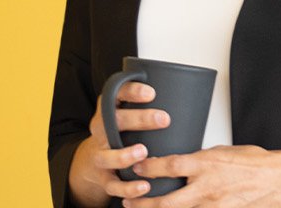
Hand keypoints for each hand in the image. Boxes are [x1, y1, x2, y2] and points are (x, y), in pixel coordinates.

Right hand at [66, 81, 169, 206]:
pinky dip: (127, 187)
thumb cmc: (121, 134)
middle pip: (113, 121)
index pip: (115, 94)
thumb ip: (150, 107)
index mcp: (109, 112)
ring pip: (105, 156)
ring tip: (143, 152)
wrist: (91, 161)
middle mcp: (102, 132)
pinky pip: (113, 185)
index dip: (131, 92)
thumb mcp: (131, 116)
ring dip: (124, 155)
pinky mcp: (104, 177)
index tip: (151, 93)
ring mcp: (101, 155)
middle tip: (163, 119)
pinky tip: (144, 186)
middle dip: (138, 119)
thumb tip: (188, 97)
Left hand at [122, 145, 280, 207]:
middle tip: (128, 201)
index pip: (168, 166)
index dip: (147, 167)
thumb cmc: (257, 163)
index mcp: (207, 164)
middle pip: (164, 201)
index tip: (136, 167)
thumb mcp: (225, 151)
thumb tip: (185, 163)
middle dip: (142, 203)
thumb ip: (202, 159)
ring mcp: (213, 206)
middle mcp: (206, 187)